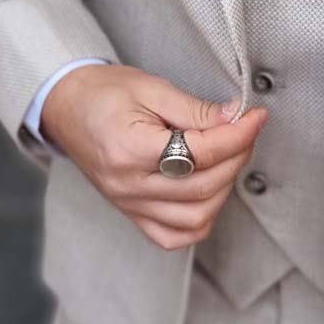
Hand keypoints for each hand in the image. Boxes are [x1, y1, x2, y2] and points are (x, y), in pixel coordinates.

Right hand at [42, 64, 268, 250]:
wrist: (67, 107)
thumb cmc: (104, 94)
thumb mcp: (150, 88)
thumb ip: (195, 109)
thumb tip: (235, 119)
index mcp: (129, 149)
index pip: (200, 153)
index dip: (238, 135)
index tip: (256, 117)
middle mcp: (129, 186)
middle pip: (203, 187)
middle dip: (237, 157)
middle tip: (246, 131)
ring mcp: (129, 205)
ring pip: (195, 217)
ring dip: (225, 188)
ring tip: (230, 156)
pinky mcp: (132, 213)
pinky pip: (173, 236)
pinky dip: (200, 221)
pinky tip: (210, 192)